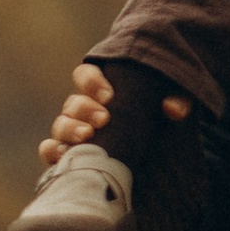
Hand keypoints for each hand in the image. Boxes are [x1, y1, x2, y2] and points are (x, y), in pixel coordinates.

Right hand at [39, 63, 188, 163]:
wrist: (156, 155)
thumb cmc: (159, 118)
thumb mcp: (175, 102)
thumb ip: (179, 98)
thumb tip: (172, 108)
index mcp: (101, 88)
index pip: (85, 75)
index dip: (92, 82)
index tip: (109, 95)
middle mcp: (83, 109)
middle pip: (72, 103)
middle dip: (84, 109)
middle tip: (104, 119)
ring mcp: (73, 132)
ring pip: (60, 124)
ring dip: (69, 129)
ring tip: (87, 136)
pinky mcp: (70, 154)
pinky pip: (50, 149)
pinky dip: (53, 151)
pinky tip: (65, 155)